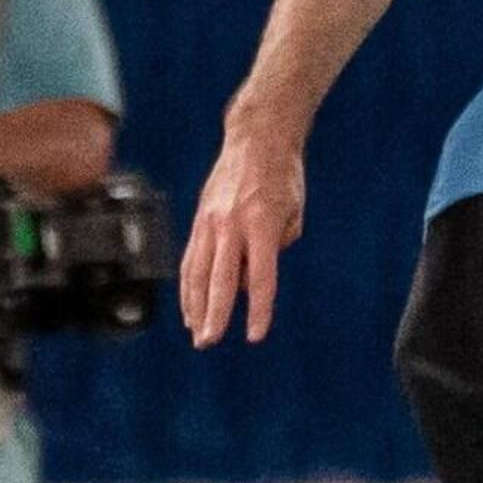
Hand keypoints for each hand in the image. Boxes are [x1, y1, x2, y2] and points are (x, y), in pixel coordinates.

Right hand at [180, 127, 308, 344]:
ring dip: (195, 306)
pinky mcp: (199, 220)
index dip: (259, 309)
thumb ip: (276, 248)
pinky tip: (190, 306)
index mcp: (262, 224)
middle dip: (214, 314)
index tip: (255, 336)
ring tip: (197, 333)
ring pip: (198, 272)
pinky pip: (191, 259)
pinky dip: (188, 286)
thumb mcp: (294, 213)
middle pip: (221, 279)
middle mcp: (231, 224)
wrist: (255, 140)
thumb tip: (250, 281)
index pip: (262, 277)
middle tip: (209, 342)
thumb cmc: (282, 177)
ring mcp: (210, 222)